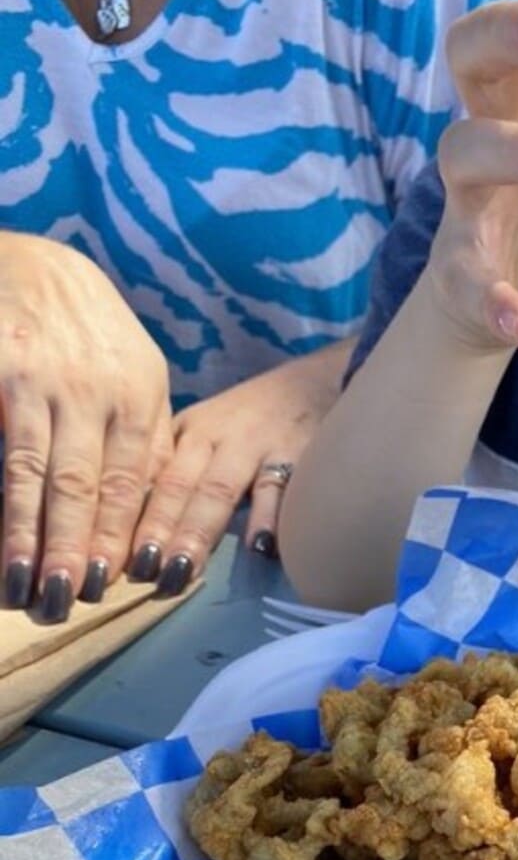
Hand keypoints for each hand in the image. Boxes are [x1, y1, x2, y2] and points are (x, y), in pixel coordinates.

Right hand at [0, 232, 172, 620]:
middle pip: (83, 484)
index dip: (119, 534)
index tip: (111, 583)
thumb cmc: (92, 332)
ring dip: (25, 533)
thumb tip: (155, 511)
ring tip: (21, 585)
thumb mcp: (139, 375)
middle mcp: (91, 387)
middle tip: (64, 602)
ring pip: (31, 469)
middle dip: (73, 547)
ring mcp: (35, 377)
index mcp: (139, 394)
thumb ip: (148, 439)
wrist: (33, 258)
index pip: (131, 480)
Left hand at [129, 345, 347, 593]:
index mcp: (189, 433)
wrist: (323, 381)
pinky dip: (269, 515)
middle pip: (178, 487)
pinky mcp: (300, 453)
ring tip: (184, 568)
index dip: (131, 519)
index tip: (115, 561)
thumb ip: (182, 472)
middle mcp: (215, 438)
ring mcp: (257, 445)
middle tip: (142, 573)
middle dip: (157, 530)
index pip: (152, 479)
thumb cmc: (261, 418)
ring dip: (198, 530)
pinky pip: (280, 487)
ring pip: (219, 489)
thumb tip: (140, 532)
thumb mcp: (212, 432)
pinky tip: (261, 547)